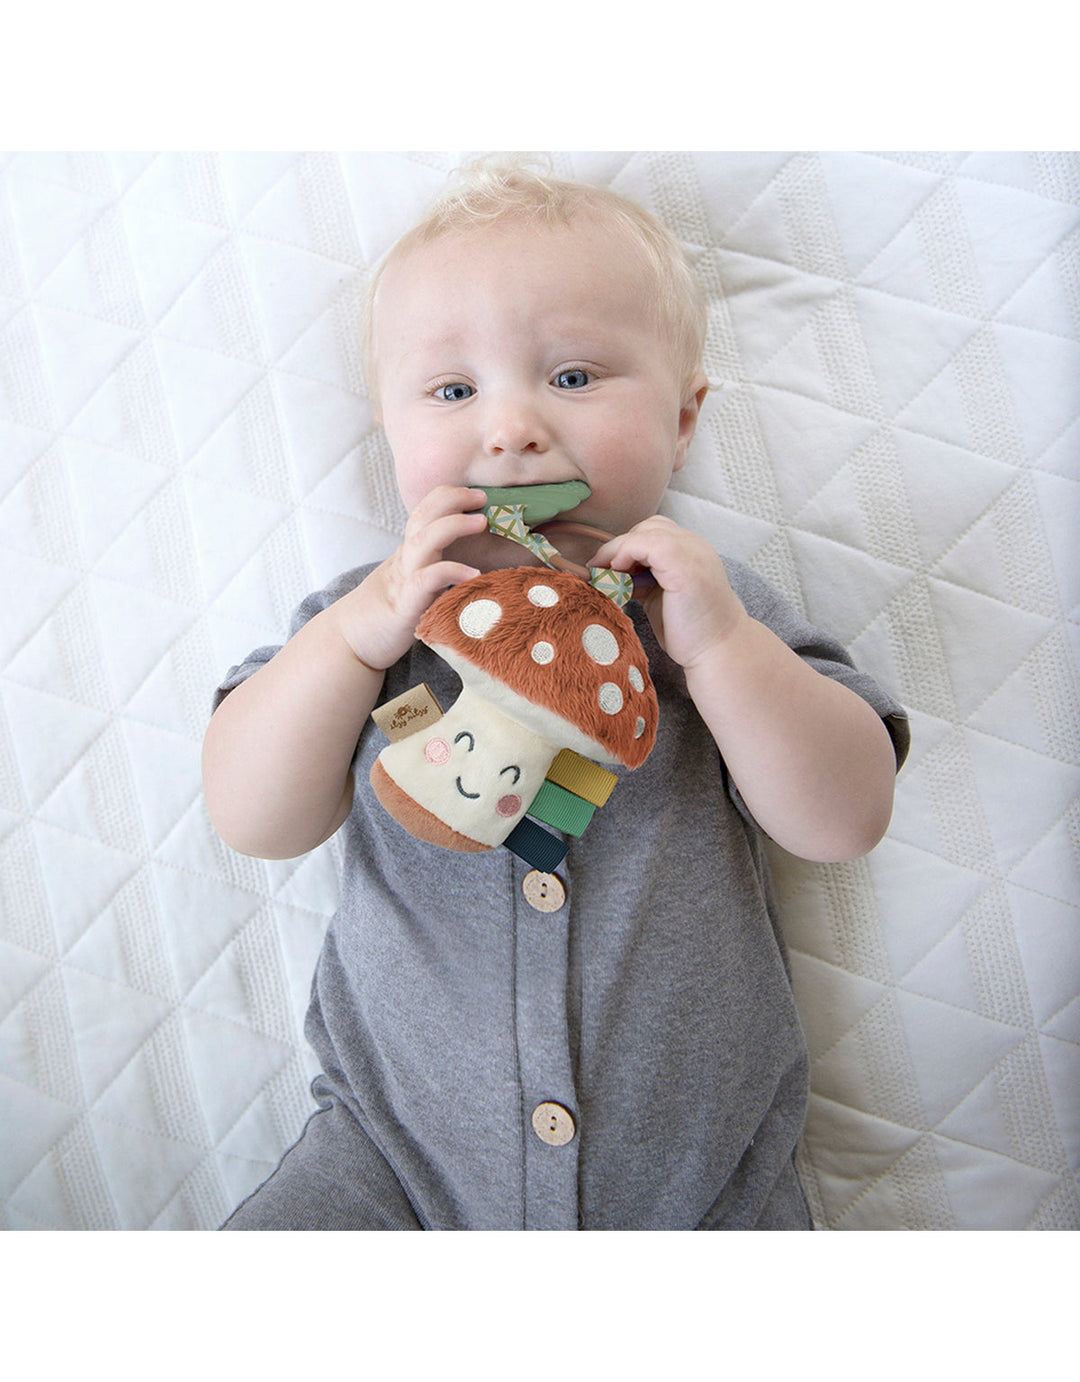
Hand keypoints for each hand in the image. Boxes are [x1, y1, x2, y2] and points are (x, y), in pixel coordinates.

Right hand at [330, 485, 488, 668]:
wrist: (352, 642)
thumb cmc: (395, 615)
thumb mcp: (418, 583)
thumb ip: (439, 568)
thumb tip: (483, 564)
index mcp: (410, 552)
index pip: (425, 511)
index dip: (449, 497)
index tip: (477, 495)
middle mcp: (405, 560)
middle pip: (422, 516)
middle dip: (452, 499)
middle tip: (481, 497)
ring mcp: (403, 580)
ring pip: (422, 541)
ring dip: (452, 525)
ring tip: (481, 521)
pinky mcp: (405, 604)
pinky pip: (426, 580)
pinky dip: (451, 571)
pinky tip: (475, 573)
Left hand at [591, 516, 745, 668]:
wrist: (718, 651)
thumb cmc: (691, 632)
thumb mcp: (660, 598)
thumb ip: (641, 581)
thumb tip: (609, 575)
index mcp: (693, 553)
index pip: (656, 532)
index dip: (629, 547)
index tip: (607, 569)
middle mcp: (695, 546)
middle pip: (649, 527)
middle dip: (622, 546)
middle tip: (602, 571)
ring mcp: (691, 551)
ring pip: (645, 531)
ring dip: (618, 550)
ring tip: (606, 574)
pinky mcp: (682, 563)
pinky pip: (643, 542)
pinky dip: (624, 553)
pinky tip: (617, 573)